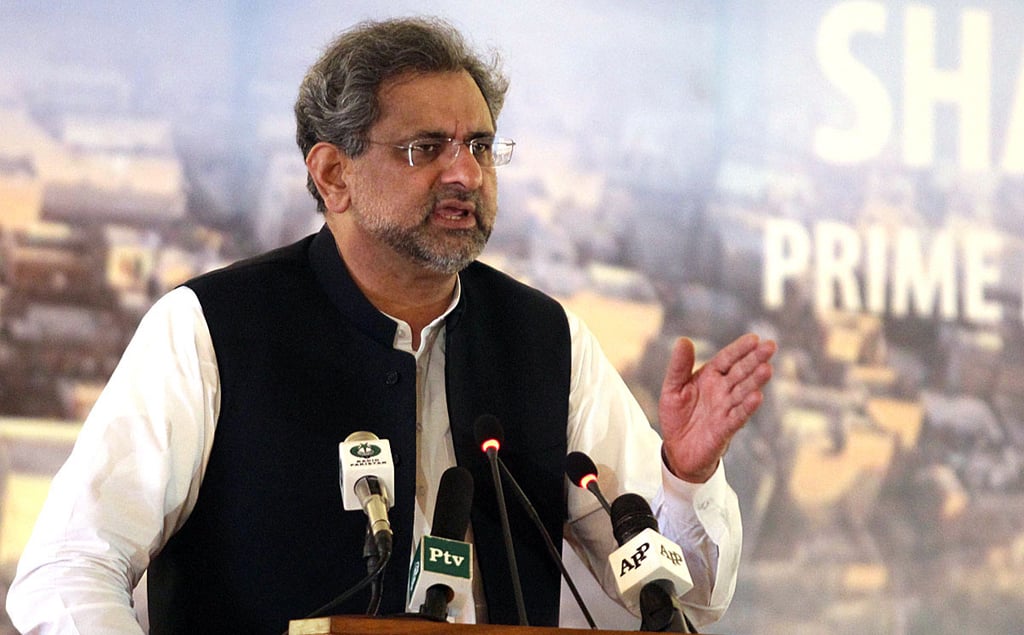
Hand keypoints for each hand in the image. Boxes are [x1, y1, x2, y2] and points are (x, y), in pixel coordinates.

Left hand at [659, 333, 775, 482]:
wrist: (677, 450)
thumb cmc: (677, 416)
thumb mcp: (672, 388)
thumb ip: (679, 366)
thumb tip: (683, 340)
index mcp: (710, 377)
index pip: (727, 359)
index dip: (739, 349)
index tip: (754, 338)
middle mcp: (722, 391)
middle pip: (741, 372)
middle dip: (755, 360)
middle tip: (770, 346)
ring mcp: (726, 409)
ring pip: (743, 392)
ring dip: (755, 381)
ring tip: (767, 369)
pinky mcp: (725, 429)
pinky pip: (737, 416)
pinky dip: (747, 407)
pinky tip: (757, 397)